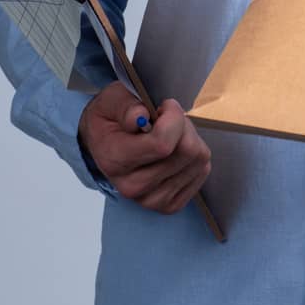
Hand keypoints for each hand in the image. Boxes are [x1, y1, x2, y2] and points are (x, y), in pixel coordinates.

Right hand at [78, 82, 212, 214]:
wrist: (103, 145)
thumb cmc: (110, 120)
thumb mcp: (111, 101)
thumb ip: (125, 106)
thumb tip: (140, 116)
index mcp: (115, 160)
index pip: (163, 144)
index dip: (173, 117)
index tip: (165, 107)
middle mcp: (133, 186)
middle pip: (186, 151)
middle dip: (182, 126)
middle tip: (166, 119)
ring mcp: (152, 200)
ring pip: (198, 160)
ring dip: (190, 139)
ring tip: (169, 134)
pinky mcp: (170, 204)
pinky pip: (202, 172)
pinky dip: (194, 156)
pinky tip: (176, 151)